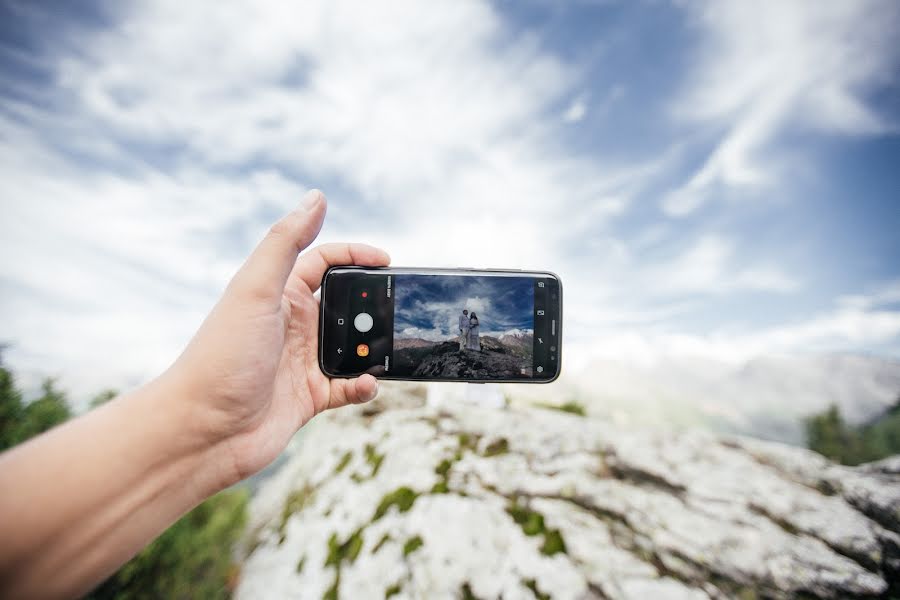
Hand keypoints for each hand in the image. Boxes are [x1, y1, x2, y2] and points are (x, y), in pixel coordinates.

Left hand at [164, 190, 388, 484]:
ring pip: (353, 345)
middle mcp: (293, 325)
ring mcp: (302, 361)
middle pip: (346, 303)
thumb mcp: (254, 290)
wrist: (201, 430)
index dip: (356, 255)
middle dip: (373, 304)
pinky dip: (364, 385)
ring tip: (383, 349)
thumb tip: (316, 197)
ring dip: (372, 346)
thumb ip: (286, 243)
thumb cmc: (222, 357)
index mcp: (280, 294)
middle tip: (394, 309)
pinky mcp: (310, 397)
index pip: (324, 261)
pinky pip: (349, 386)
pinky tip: (366, 384)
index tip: (387, 261)